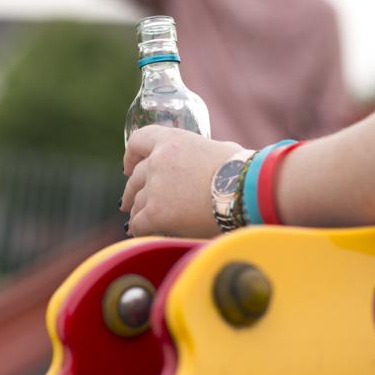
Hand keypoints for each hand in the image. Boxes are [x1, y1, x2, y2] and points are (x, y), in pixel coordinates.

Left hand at [121, 126, 242, 237]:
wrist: (245, 191)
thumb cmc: (242, 171)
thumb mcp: (217, 149)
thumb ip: (201, 155)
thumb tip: (206, 163)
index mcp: (171, 140)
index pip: (138, 140)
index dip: (131, 155)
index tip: (128, 167)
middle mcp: (157, 160)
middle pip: (135, 178)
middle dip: (132, 191)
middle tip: (130, 202)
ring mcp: (155, 187)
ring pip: (136, 202)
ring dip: (138, 212)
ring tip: (140, 221)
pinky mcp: (156, 213)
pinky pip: (139, 224)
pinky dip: (140, 229)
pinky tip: (145, 233)